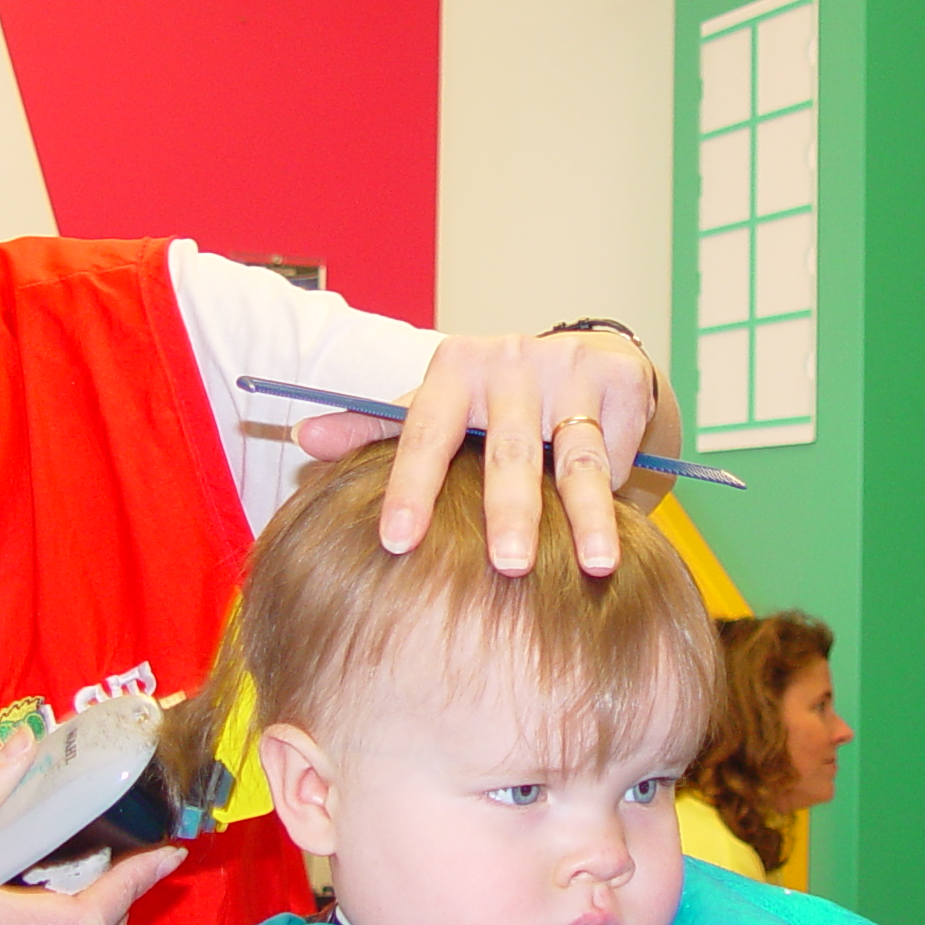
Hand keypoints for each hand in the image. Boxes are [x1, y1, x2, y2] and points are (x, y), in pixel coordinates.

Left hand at [295, 328, 682, 576]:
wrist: (585, 358)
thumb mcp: (438, 408)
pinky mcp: (619, 380)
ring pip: (577, 458)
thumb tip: (305, 437)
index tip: (395, 542)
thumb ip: (376, 428)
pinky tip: (618, 541)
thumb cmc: (494, 401)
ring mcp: (568, 369)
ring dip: (587, 515)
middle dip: (509, 510)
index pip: (424, 433)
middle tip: (506, 566)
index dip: (409, 488)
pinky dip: (618, 498)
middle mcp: (509, 362)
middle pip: (507, 451)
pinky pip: (617, 452)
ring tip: (596, 566)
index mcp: (453, 369)